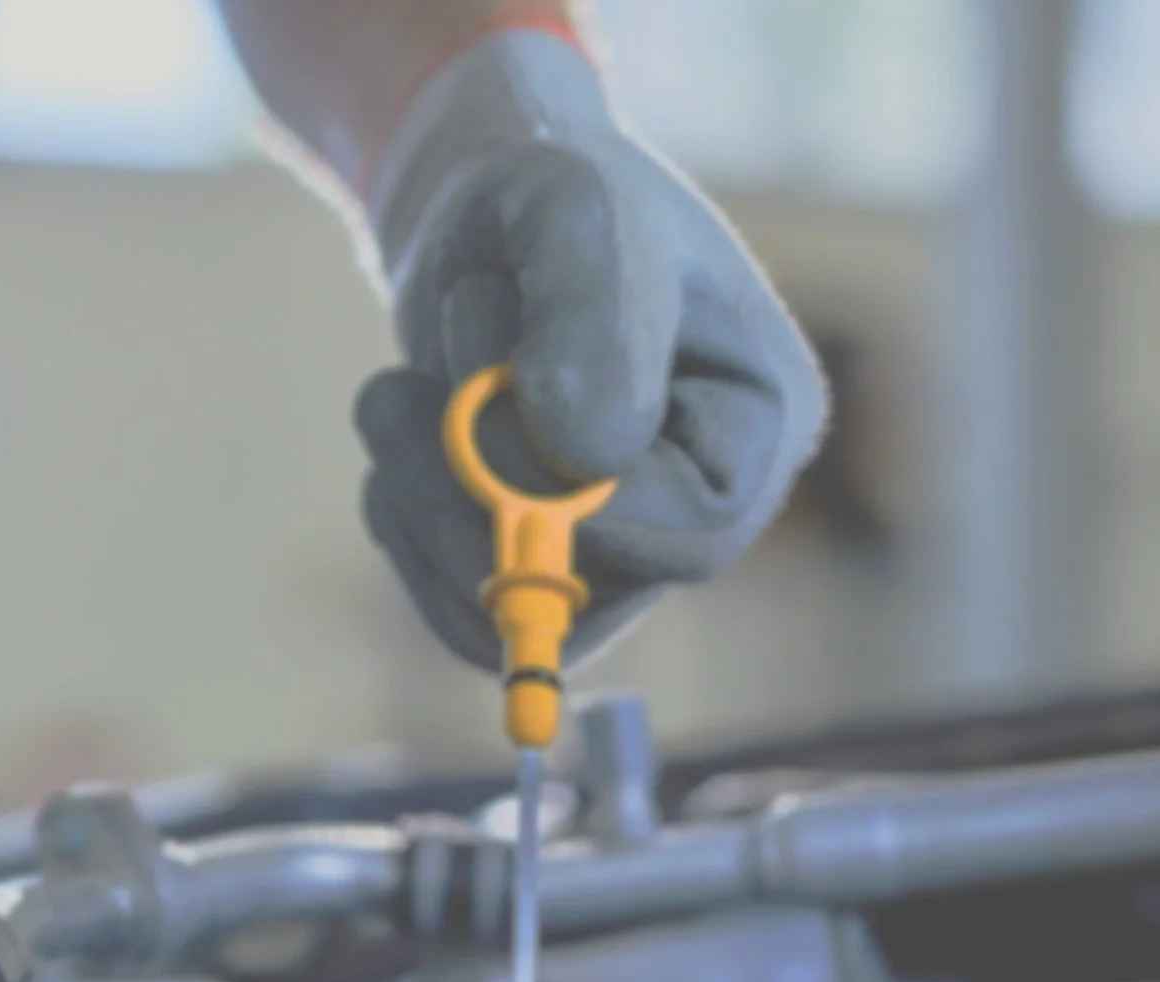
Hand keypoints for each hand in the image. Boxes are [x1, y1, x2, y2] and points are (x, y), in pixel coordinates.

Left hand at [355, 27, 828, 671]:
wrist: (482, 211)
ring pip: (505, 606)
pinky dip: (400, 520)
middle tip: (411, 377)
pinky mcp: (534, 564)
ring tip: (401, 388)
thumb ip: (591, 316)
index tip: (501, 386)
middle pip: (587, 582)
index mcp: (761, 424)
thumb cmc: (549, 193)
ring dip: (420, 493)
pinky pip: (454, 610)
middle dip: (471, 482)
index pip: (695, 536)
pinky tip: (398, 435)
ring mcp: (615, 549)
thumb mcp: (571, 211)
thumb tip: (588, 457)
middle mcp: (700, 505)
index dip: (579, 500)